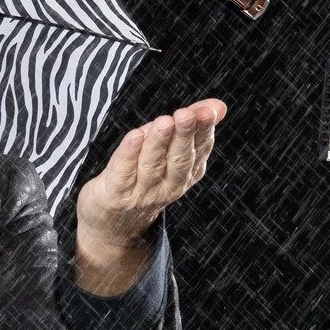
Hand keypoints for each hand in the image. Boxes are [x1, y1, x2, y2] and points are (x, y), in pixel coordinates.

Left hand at [72, 98, 226, 294]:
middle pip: (180, 160)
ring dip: (159, 142)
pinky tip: (134, 136)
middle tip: (187, 114)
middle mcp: (167, 186)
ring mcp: (142, 192)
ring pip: (153, 165)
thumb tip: (218, 105)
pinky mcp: (116, 194)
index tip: (208, 111)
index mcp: (185, 175)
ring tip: (165, 121)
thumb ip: (191, 127)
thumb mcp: (168, 152)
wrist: (111, 224)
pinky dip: (129, 154)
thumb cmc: (142, 177)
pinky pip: (124, 173)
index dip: (204, 130)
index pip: (199, 150)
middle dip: (185, 135)